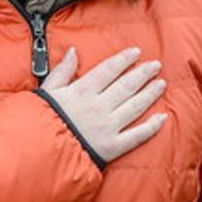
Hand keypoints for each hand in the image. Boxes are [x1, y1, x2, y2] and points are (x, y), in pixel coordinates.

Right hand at [40, 47, 166, 163]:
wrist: (38, 150)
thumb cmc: (40, 119)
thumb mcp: (46, 90)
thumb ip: (62, 71)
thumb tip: (73, 51)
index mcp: (81, 91)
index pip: (108, 70)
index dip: (123, 59)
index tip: (136, 52)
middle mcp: (98, 106)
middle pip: (126, 86)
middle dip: (143, 73)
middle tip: (155, 65)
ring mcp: (107, 126)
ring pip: (135, 107)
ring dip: (150, 94)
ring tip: (161, 84)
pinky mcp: (112, 146)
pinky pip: (137, 135)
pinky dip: (152, 126)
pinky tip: (163, 117)